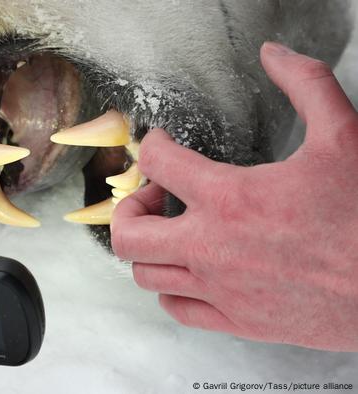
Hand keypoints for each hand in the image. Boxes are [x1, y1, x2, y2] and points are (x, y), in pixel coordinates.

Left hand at [110, 42, 357, 350]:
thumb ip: (306, 86)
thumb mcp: (344, 136)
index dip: (152, 145)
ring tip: (170, 232)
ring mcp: (220, 290)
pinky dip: (170, 289)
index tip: (160, 145)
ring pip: (145, 275)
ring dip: (147, 248)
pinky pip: (176, 309)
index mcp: (230, 198)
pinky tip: (188, 272)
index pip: (156, 162)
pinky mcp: (237, 321)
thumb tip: (276, 57)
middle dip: (129, 208)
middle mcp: (213, 247)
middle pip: (127, 233)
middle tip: (153, 196)